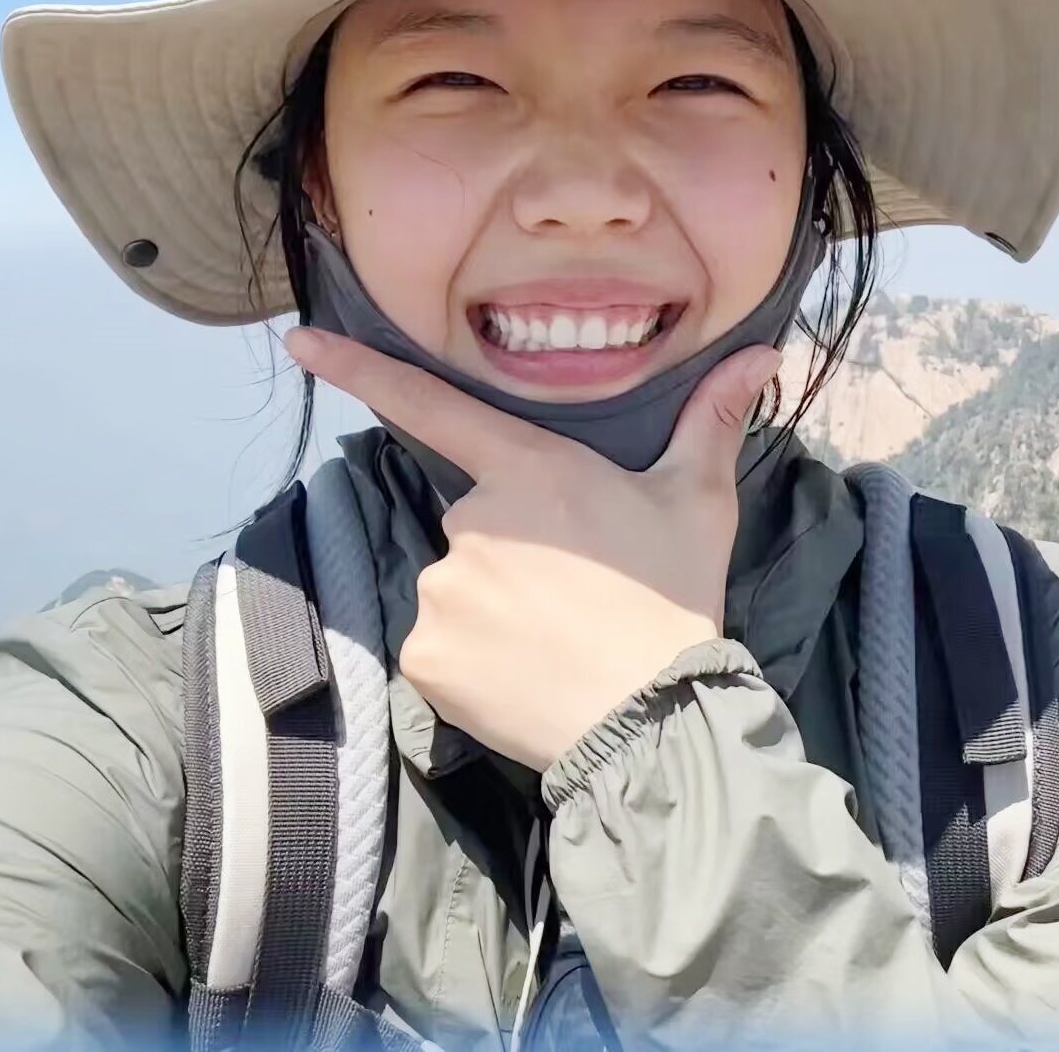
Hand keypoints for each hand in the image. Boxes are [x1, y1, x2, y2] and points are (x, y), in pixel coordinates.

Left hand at [285, 327, 780, 770]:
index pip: (430, 407)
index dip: (359, 369)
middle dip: (513, 545)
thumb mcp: (698, 503)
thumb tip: (761, 352)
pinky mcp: (425, 654)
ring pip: (456, 582)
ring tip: (553, 637)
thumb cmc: (673, 598)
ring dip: (491, 602)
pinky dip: (470, 654)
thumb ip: (710, 420)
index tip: (297, 342)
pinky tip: (521, 671)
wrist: (652, 718)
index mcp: (530, 470)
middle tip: (574, 588)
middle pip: (474, 518)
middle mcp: (471, 520)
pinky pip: (438, 641)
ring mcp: (441, 590)